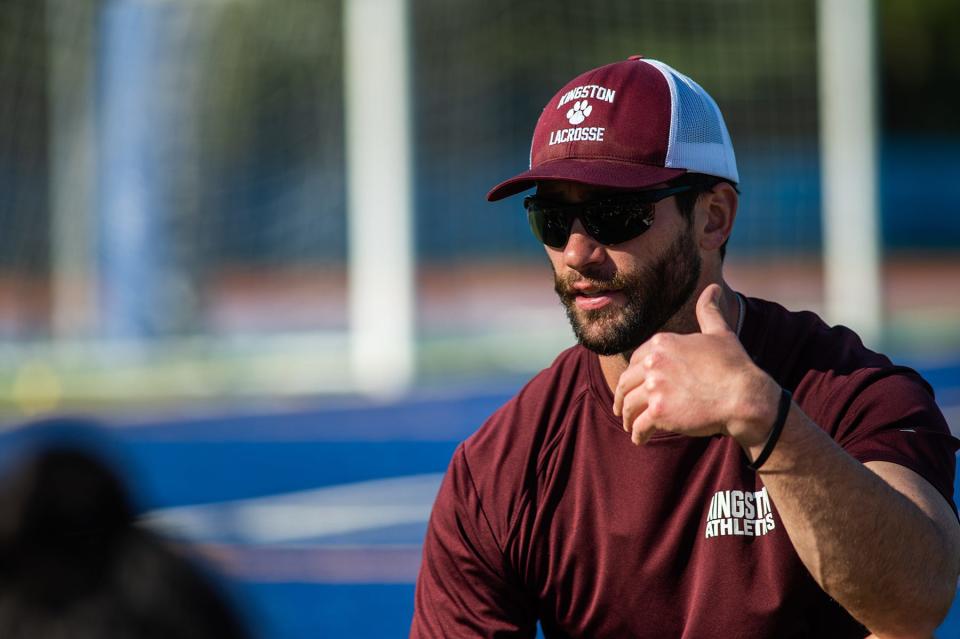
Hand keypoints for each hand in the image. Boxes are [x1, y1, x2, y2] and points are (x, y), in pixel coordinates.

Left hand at [612, 284, 779, 446]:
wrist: (745, 396)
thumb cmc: (734, 366)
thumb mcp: (720, 333)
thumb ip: (709, 311)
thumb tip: (713, 288)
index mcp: (662, 343)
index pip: (635, 360)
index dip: (633, 375)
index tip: (632, 385)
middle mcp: (653, 363)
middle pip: (626, 383)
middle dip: (621, 397)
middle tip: (622, 410)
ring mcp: (655, 388)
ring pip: (628, 406)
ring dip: (626, 418)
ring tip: (630, 427)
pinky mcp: (659, 413)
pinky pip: (638, 427)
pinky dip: (637, 435)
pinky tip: (640, 440)